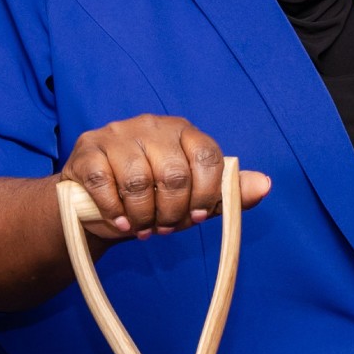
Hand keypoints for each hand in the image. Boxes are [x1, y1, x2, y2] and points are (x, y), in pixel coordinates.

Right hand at [62, 115, 271, 239]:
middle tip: (165, 228)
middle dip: (173, 211)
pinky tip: (120, 221)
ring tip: (142, 227)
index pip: (207, 156)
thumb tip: (265, 185)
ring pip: (138, 181)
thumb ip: (226, 193)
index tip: (197, 217)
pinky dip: (114, 211)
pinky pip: (105, 184)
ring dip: (143, 215)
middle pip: (174, 174)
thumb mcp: (192, 198)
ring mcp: (117, 134)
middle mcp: (152, 125)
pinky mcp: (87, 150)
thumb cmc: (151, 199)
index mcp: (184, 131)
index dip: (206, 194)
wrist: (93, 204)